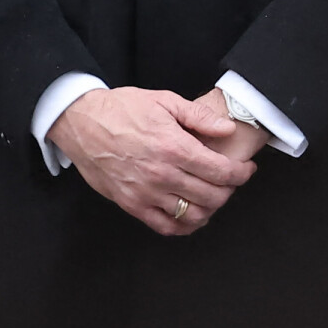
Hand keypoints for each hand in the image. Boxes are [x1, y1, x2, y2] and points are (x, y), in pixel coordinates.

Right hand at [48, 86, 256, 236]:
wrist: (81, 122)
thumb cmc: (121, 108)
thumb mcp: (163, 101)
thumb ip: (199, 117)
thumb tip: (227, 130)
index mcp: (174, 147)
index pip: (221, 171)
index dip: (241, 174)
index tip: (246, 170)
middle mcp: (163, 174)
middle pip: (212, 196)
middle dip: (229, 191)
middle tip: (230, 181)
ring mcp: (146, 193)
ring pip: (192, 215)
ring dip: (210, 209)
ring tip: (211, 196)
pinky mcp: (131, 204)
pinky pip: (165, 226)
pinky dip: (184, 226)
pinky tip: (190, 216)